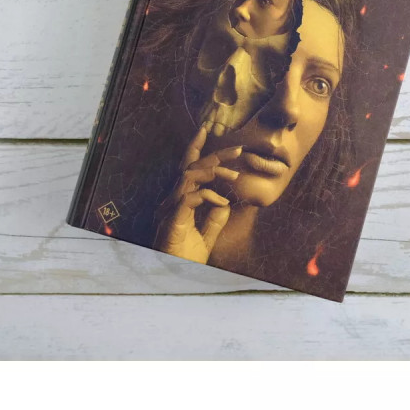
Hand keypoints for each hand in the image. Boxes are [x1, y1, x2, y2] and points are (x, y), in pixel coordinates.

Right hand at [155, 125, 241, 263]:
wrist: (176, 279)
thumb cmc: (185, 259)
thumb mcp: (205, 236)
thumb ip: (214, 219)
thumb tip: (225, 203)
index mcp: (179, 200)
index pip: (187, 168)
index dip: (195, 148)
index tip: (205, 130)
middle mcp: (172, 200)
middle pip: (192, 167)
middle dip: (215, 155)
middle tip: (238, 149)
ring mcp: (170, 209)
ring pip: (190, 177)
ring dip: (213, 173)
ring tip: (233, 176)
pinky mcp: (173, 220)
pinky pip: (190, 198)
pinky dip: (208, 196)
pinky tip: (222, 202)